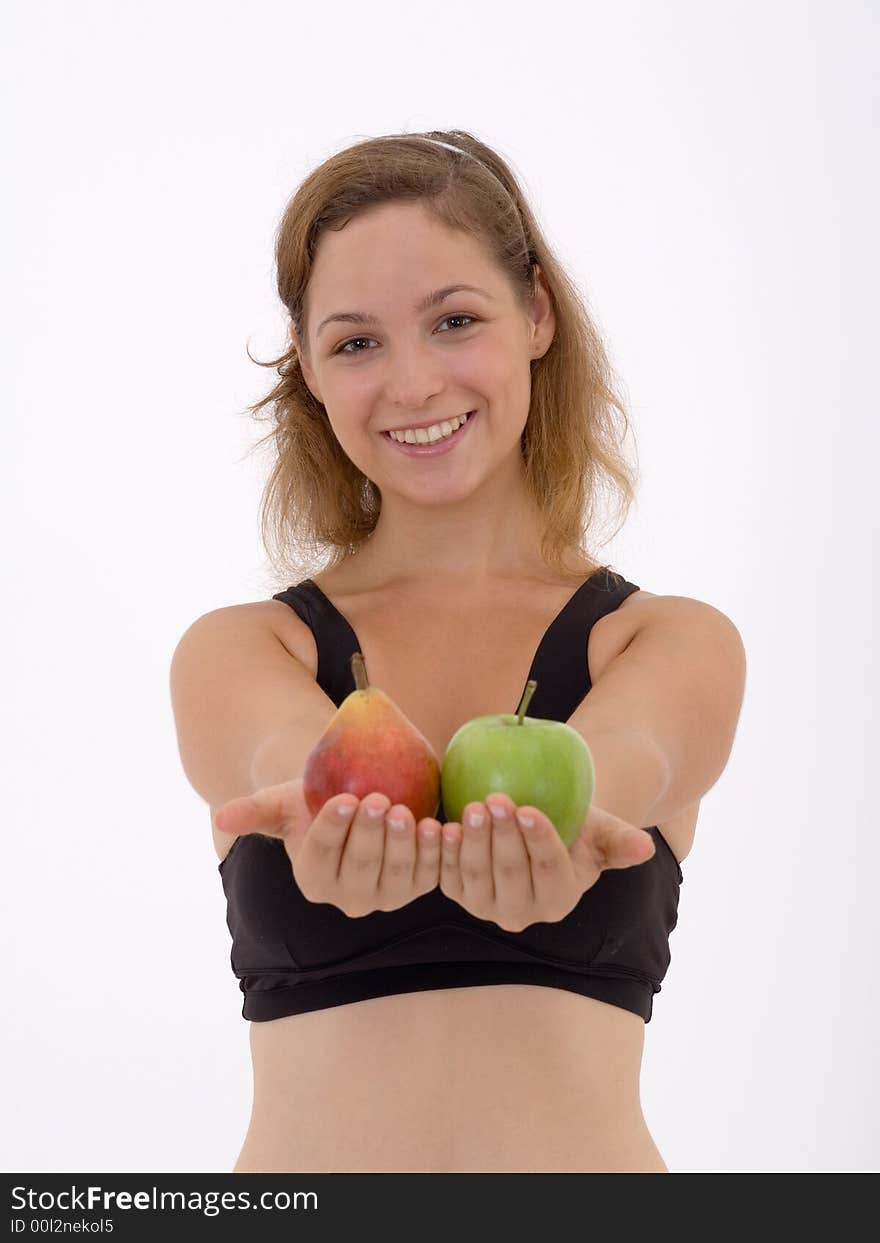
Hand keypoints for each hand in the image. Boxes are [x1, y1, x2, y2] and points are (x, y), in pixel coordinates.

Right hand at [214, 778, 443, 916]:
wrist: (359, 800)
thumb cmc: (314, 799)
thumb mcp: (283, 802)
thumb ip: (253, 810)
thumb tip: (220, 817)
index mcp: (313, 879)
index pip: (321, 854)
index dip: (332, 828)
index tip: (342, 798)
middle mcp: (348, 899)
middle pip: (360, 866)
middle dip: (368, 834)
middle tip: (377, 799)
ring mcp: (386, 897)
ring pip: (396, 874)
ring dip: (403, 845)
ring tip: (405, 811)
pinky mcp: (419, 888)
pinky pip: (429, 875)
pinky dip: (434, 854)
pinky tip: (437, 827)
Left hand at [438, 793, 656, 931]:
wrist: (535, 827)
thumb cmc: (574, 824)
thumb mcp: (600, 831)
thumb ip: (620, 842)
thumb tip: (646, 848)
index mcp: (560, 899)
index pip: (550, 869)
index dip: (539, 841)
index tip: (529, 810)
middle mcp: (522, 913)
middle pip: (510, 872)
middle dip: (502, 836)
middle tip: (494, 799)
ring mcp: (486, 907)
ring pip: (477, 875)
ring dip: (472, 842)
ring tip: (471, 806)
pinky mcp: (458, 894)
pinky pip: (447, 876)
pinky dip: (444, 853)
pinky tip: (442, 827)